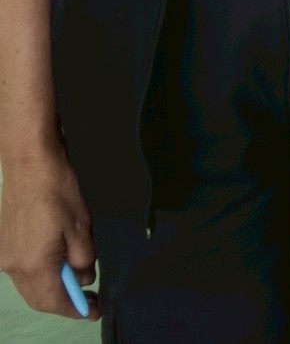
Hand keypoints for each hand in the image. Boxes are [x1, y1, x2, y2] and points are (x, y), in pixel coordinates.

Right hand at [0, 143, 96, 319]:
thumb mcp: (82, 227)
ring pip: (30, 286)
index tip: (94, 312)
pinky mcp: (4, 245)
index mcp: (33, 265)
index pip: (54, 301)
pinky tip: (61, 266)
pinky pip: (24, 271)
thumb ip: (84, 259)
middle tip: (91, 301)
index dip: (75, 310)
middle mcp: (13, 267)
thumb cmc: (58, 191)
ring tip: (79, 284)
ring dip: (53, 289)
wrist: (29, 164)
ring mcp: (5, 256)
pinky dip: (42, 275)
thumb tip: (84, 278)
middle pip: (39, 298)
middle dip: (64, 303)